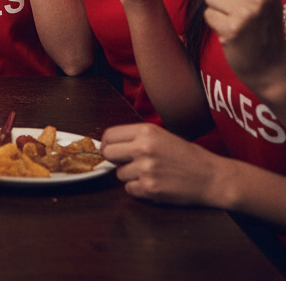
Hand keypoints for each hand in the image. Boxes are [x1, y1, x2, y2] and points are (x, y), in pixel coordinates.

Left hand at [100, 122, 223, 207]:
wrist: (212, 177)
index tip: (112, 149)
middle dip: (115, 160)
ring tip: (149, 174)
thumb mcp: (161, 135)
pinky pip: (129, 189)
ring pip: (119, 174)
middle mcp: (143, 148)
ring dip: (130, 176)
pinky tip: (153, 184)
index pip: (109, 135)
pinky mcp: (150, 188)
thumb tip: (111, 143)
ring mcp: (146, 169)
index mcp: (146, 131)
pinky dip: (138, 189)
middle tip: (126, 163)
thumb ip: (137, 137)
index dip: (108, 144)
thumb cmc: (188, 156)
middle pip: (108, 153)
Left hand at [205, 0, 285, 105]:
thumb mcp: (265, 1)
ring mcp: (246, 12)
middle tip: (233, 9)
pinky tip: (230, 33)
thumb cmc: (264, 31)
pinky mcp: (232, 28)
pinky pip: (208, 14)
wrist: (273, 68)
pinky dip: (215, 25)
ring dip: (217, 10)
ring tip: (233, 22)